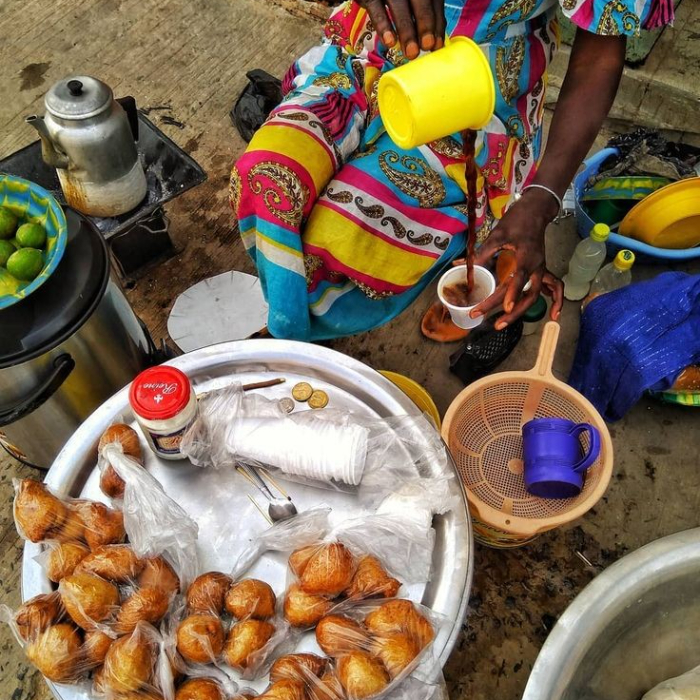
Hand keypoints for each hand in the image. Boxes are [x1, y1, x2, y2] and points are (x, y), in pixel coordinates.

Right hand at [357, 0, 445, 58]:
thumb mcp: (410, 0)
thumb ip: (423, 12)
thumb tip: (435, 41)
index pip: (434, 0)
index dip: (437, 23)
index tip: (437, 45)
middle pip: (421, 1)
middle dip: (425, 25)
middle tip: (427, 47)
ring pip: (399, 6)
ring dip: (407, 31)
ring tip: (411, 52)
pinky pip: (376, 9)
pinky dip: (383, 26)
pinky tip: (390, 42)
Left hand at [467, 189, 563, 329]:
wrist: (536, 210)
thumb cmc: (517, 220)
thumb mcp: (498, 234)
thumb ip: (482, 253)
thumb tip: (461, 267)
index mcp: (526, 256)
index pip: (519, 279)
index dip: (513, 295)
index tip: (505, 309)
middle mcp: (537, 266)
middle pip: (529, 295)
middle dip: (511, 313)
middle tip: (493, 324)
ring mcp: (541, 269)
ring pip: (535, 297)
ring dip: (521, 313)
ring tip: (502, 324)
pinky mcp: (540, 271)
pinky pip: (551, 289)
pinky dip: (555, 302)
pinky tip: (553, 316)